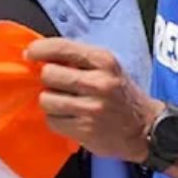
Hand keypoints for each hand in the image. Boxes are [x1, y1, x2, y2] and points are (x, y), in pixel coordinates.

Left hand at [25, 37, 160, 161]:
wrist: (147, 129)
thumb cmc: (121, 95)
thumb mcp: (107, 68)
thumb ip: (78, 59)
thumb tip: (39, 54)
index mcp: (103, 61)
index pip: (61, 47)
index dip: (39, 49)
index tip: (29, 54)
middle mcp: (98, 83)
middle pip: (48, 74)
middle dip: (48, 80)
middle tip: (59, 86)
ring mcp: (92, 108)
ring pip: (46, 100)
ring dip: (51, 103)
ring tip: (65, 104)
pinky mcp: (85, 130)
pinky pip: (52, 121)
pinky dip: (57, 120)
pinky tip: (71, 119)